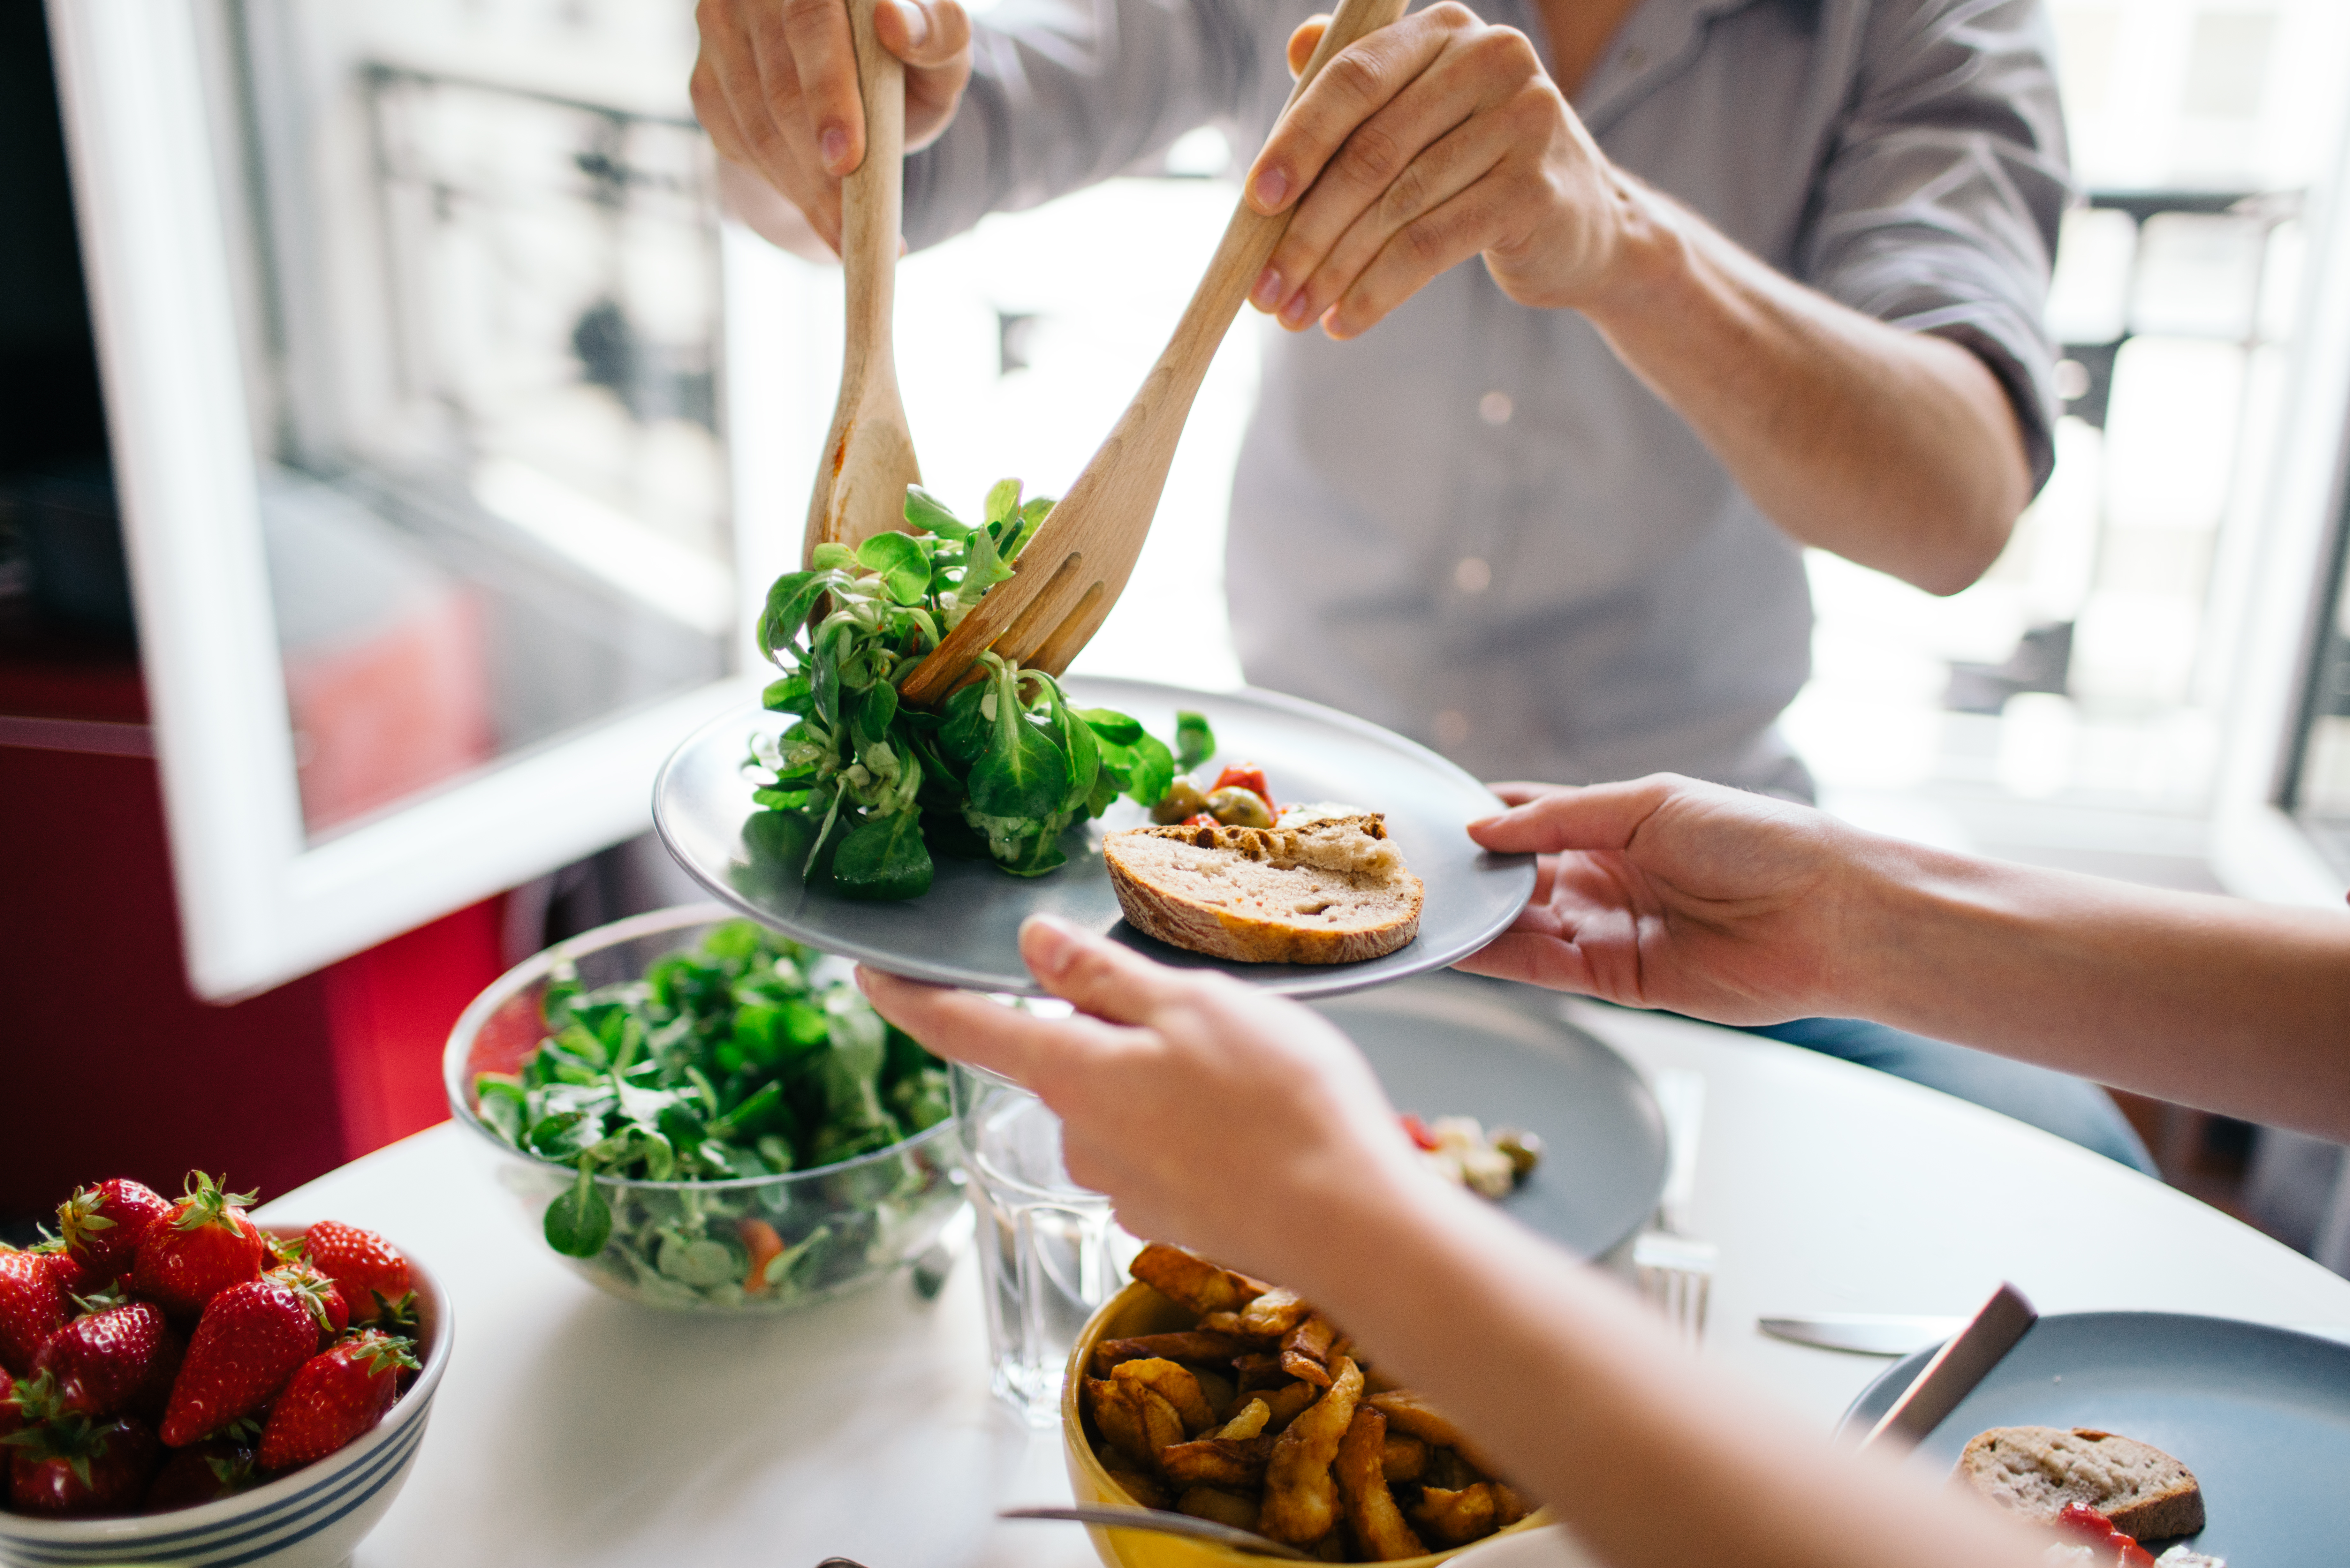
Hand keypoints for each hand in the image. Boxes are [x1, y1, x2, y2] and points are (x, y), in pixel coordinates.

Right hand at [691, 0, 973, 252]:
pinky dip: (780, 186)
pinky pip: (736, 144)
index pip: (810, 23)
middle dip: (815, 170)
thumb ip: (939, 33)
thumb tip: (897, 23)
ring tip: (844, 234)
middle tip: (850, 228)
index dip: (827, 93)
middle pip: (778, 89)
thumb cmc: (907, 59)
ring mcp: (720, 31)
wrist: (860, 75)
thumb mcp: (941, 50)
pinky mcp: (706, 80)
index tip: (846, 158)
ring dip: (801, 191)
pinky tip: (816, 207)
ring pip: (754, 127)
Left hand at [857, 917, 1425, 1277]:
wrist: (1349, 1224)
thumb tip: (1031, 944)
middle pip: (1065, 1061)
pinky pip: (1165, 1149)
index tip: (866, 972)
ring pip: (1122, 1104)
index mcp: (1074, 1075)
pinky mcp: (1172, 1216)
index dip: (908, 998)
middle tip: (1198, 1010)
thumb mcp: (1191, 1005)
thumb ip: (1102, 979)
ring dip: (1164, 1079)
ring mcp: (1125, 1186)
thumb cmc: (1279, 1102)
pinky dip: (1198, 1126)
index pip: (963, 1029)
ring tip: (1249, 1068)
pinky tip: (1257, 1120)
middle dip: (1111, 1030)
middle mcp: (1082, 1138)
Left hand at [1242, 4, 1635, 338]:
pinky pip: (1430, 246)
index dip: (1297, 142)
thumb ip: (1366, 85)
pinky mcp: (1534, 190)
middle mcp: (1492, 60)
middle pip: (1370, 152)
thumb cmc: (1481, 168)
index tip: (1254, 201)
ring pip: (1396, 207)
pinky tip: (1345, 322)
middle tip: (1266, 285)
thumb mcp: (1426, 115)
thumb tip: (1296, 47)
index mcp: (1449, 30)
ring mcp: (1523, 122)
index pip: (1353, 79)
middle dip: (1305, 229)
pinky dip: (1378, 291)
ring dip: (1334, 270)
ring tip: (1295, 313)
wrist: (1587, 224)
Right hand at [1457, 775, 1877, 1023]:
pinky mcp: (1619, 981)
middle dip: (1471, 875)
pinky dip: (1501, 958)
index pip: (1531, 818)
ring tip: (1421, 910)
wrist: (1827, 914)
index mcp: (1616, 825)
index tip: (1431, 819)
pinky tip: (1460, 945)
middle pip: (1519, 877)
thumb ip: (1561, 818)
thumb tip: (1483, 828)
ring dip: (1477, 919)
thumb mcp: (1650, 804)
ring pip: (1523, 925)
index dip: (1483, 819)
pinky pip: (1546, 968)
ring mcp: (1610, 930)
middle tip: (1411, 871)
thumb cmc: (1756, 840)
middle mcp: (1607, 878)